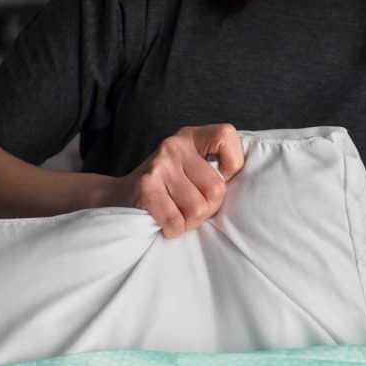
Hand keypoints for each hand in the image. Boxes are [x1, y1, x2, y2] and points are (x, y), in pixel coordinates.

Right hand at [97, 123, 244, 236]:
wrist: (118, 197)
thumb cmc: (166, 189)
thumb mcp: (191, 168)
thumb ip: (215, 169)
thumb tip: (248, 186)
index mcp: (191, 137)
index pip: (227, 136)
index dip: (232, 165)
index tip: (220, 178)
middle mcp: (175, 145)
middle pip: (216, 189)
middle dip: (208, 208)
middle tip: (191, 207)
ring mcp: (159, 165)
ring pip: (198, 209)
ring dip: (189, 222)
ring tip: (177, 213)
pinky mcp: (146, 188)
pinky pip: (176, 221)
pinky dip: (174, 229)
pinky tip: (165, 221)